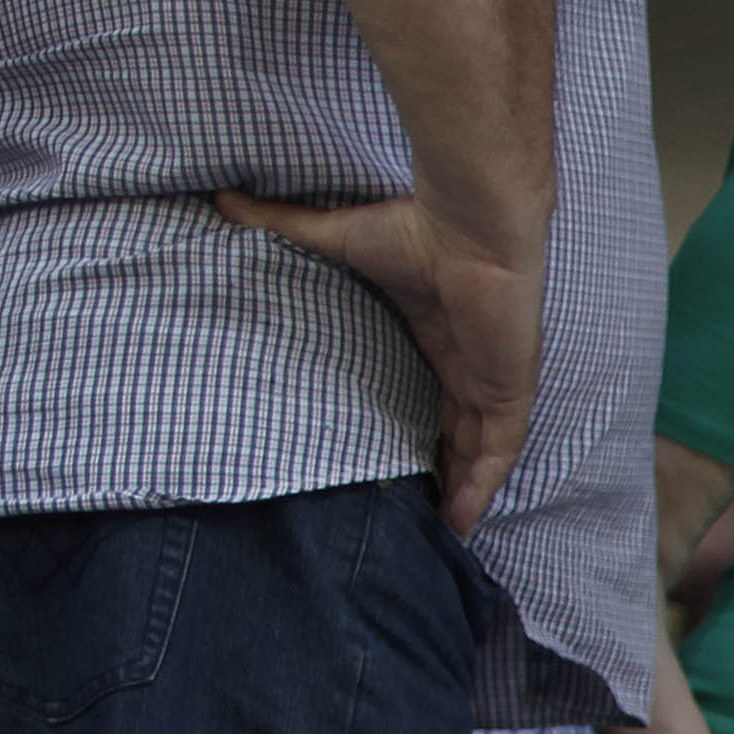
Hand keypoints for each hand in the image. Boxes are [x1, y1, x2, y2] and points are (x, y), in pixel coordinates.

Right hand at [215, 187, 541, 532]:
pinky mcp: (509, 393)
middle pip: (455, 432)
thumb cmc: (415, 226)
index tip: (388, 456)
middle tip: (408, 508)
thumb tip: (224, 201)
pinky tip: (459, 523)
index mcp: (438, 336)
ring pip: (478, 453)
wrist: (470, 225)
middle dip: (437, 470)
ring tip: (432, 532)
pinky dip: (481, 489)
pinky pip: (498, 456)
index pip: (429, 393)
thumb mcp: (336, 236)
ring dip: (460, 490)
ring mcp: (492, 381)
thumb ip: (283, 225)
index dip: (414, 426)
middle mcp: (468, 364)